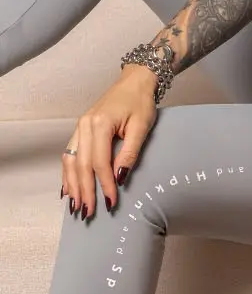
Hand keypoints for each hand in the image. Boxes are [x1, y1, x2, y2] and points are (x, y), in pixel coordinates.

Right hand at [61, 65, 158, 217]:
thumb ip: (130, 152)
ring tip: (75, 205)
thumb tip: (120, 177)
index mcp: (99, 124)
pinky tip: (68, 188)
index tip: (111, 202)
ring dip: (72, 185)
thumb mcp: (141, 127)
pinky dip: (67, 173)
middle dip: (85, 190)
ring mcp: (79, 127)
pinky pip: (69, 154)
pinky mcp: (80, 130)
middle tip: (88, 212)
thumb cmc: (140, 102)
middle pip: (81, 165)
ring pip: (70, 161)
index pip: (99, 162)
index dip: (105, 184)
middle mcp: (84, 126)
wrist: (134, 82)